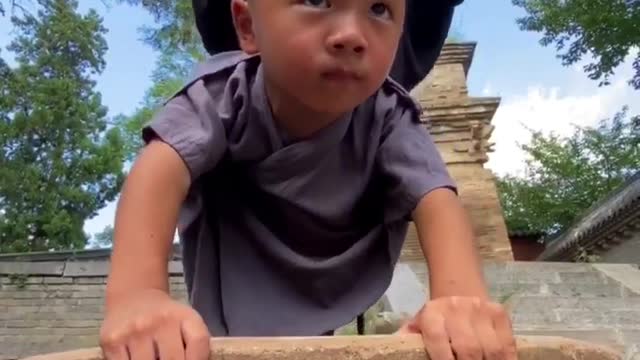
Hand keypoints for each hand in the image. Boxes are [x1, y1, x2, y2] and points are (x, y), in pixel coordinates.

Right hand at [99, 288, 210, 359]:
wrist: (133, 298)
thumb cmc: (165, 318)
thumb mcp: (186, 322)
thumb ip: (195, 345)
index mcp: (184, 316)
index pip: (199, 343)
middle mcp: (159, 320)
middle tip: (167, 359)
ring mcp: (134, 331)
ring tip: (153, 356)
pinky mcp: (111, 341)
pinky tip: (136, 358)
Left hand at [396, 296, 516, 359]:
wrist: (460, 291)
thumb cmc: (437, 319)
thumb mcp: (419, 325)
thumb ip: (409, 337)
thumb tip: (395, 346)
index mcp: (432, 313)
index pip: (438, 340)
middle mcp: (456, 309)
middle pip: (468, 348)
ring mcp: (480, 310)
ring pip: (491, 349)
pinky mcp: (499, 313)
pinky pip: (508, 344)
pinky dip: (507, 359)